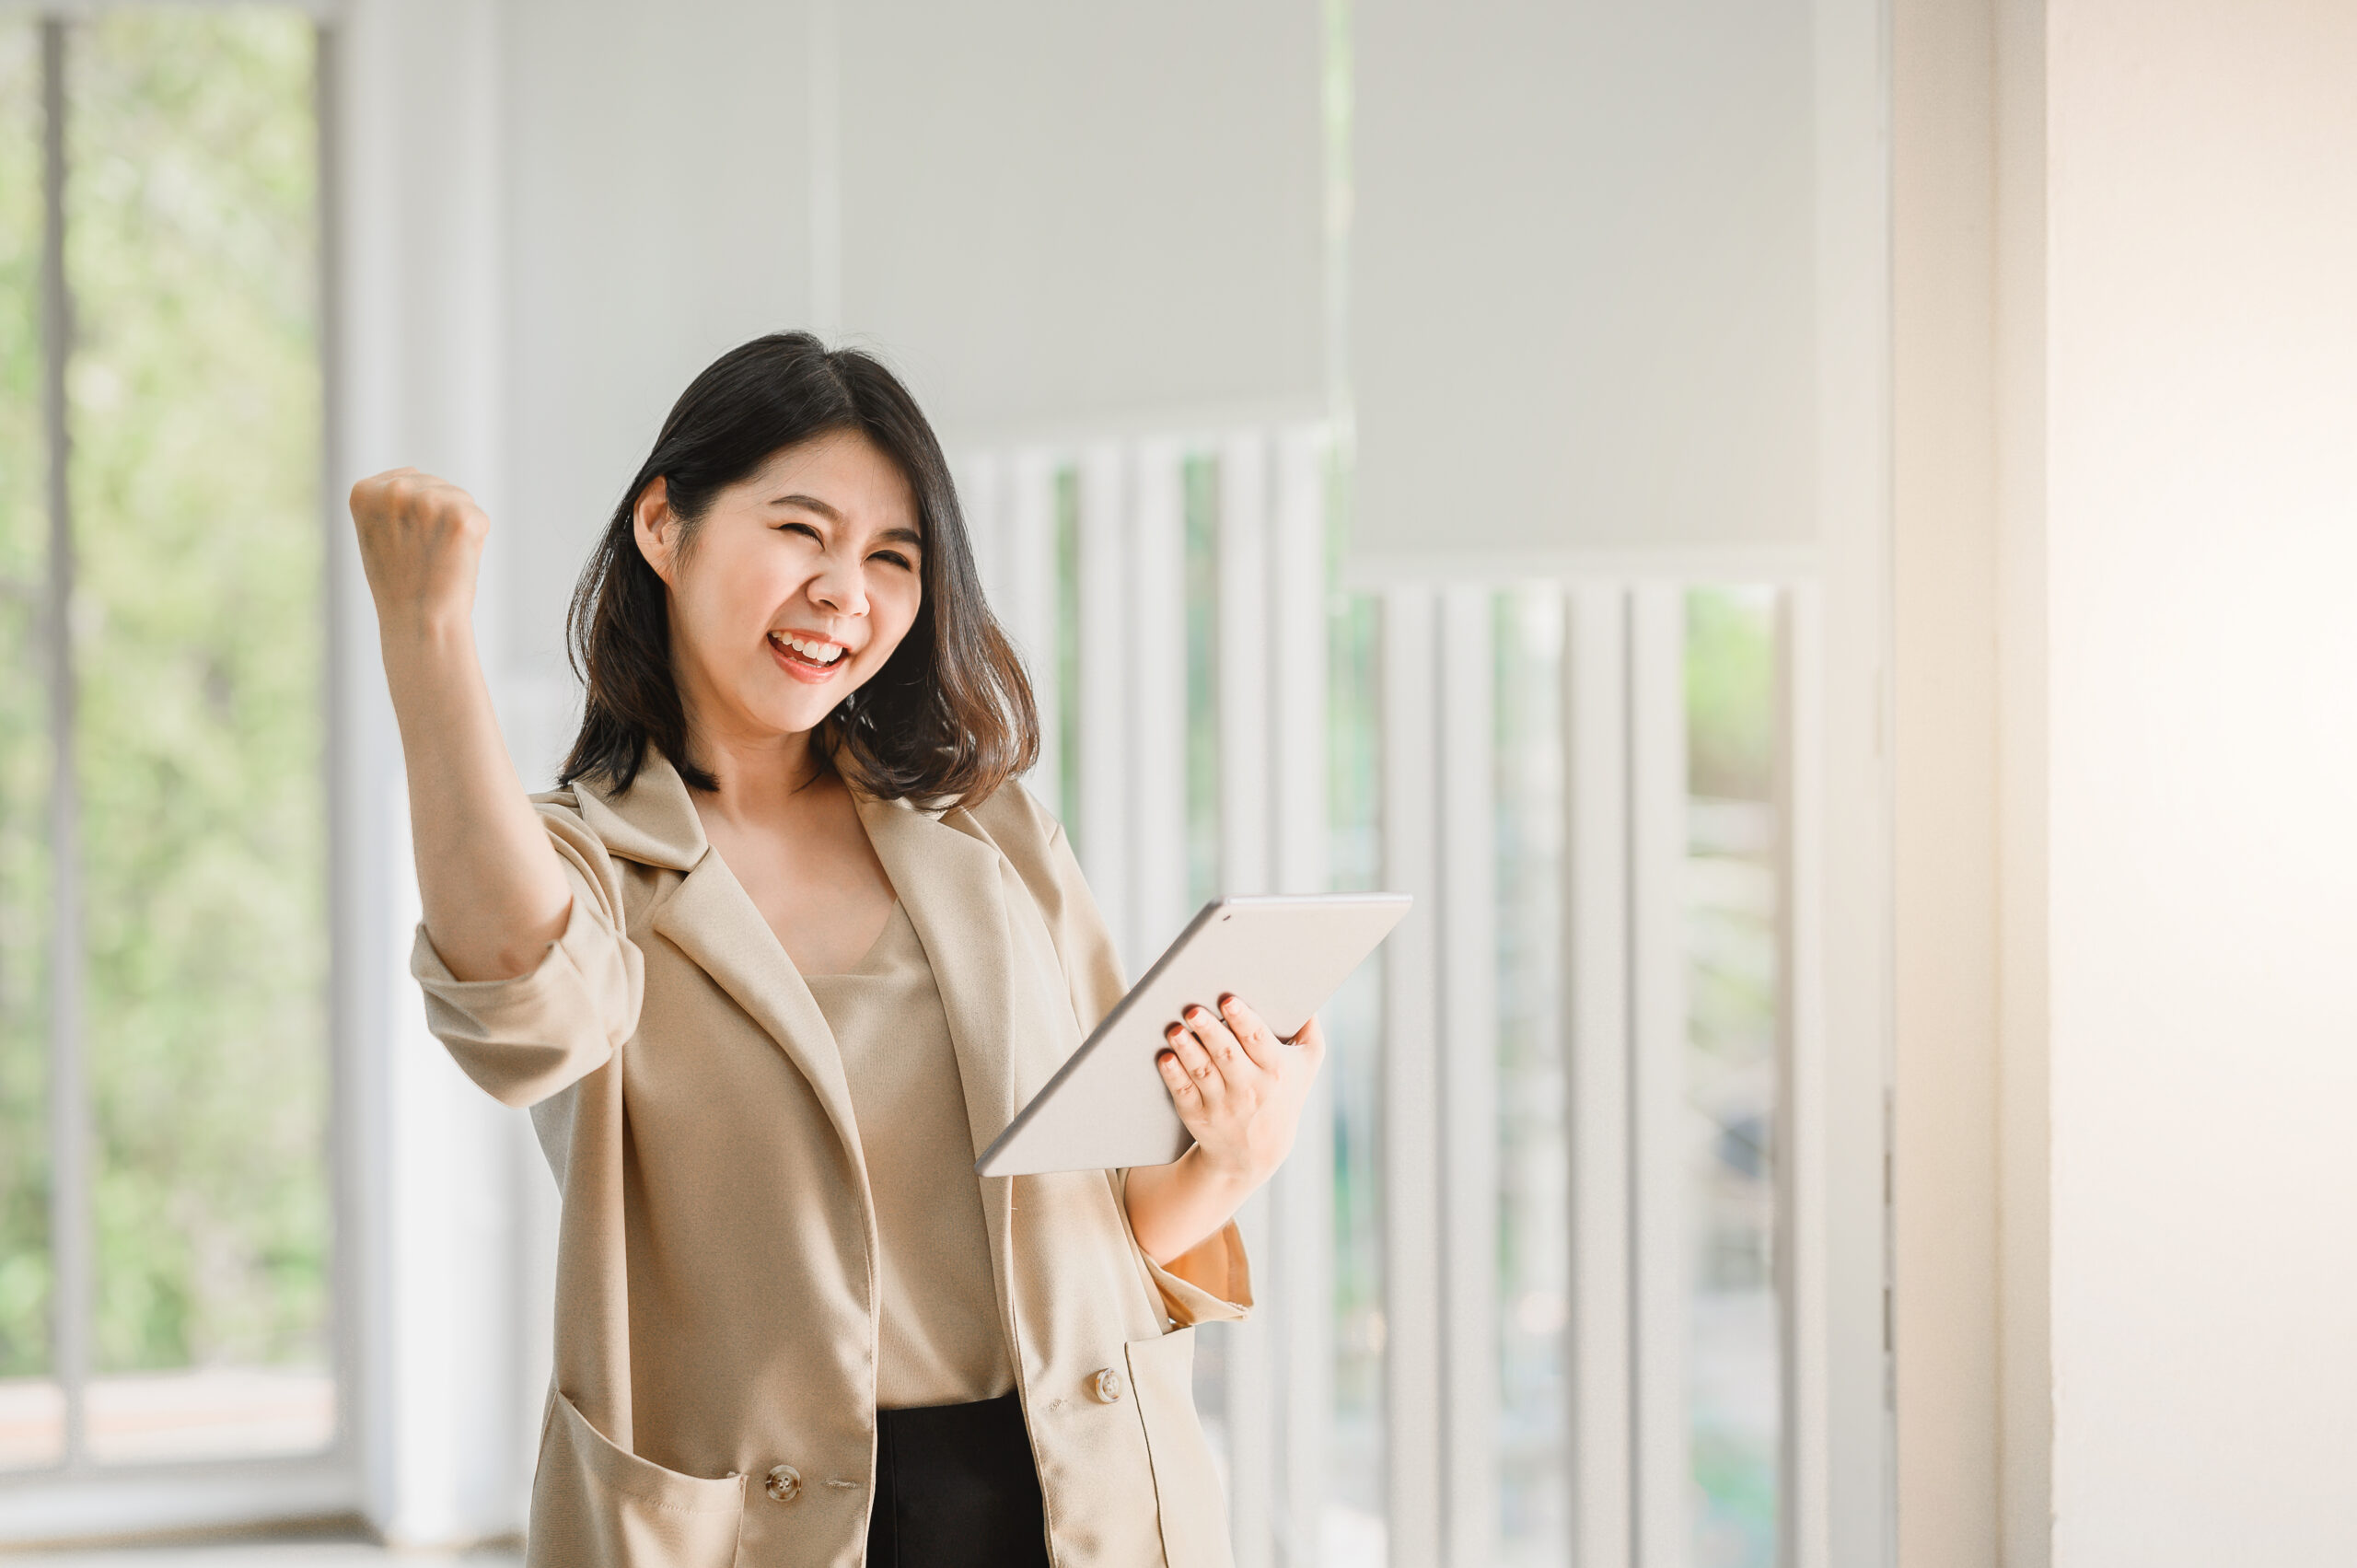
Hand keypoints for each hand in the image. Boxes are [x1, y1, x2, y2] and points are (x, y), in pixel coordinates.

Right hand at [350, 467, 490, 637]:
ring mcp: (429, 501)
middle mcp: (394, 490)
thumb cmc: (398, 584)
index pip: (407, 478)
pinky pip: (479, 517)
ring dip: (457, 526)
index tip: (405, 540)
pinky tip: (457, 559)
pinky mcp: (461, 516)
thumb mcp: (375, 534)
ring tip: (439, 558)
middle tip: (425, 554)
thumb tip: (412, 480)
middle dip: (438, 516)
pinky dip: (476, 538)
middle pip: (435, 485)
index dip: (414, 512)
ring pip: (459, 498)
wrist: (419, 621)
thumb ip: (388, 503)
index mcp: (363, 492)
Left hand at [1155, 995, 1326, 1187]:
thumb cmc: (1283, 1094)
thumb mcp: (1307, 1066)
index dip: (1243, 1020)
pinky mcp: (1199, 1118)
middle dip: (1209, 1030)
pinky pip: (1184, 1094)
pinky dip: (1174, 1076)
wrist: (1257, 1152)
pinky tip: (1165, 1057)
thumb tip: (1303, 989)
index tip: (1228, 1000)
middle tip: (1192, 1009)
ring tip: (1175, 1029)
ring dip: (1188, 1050)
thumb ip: (1309, 1029)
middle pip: (1227, 1054)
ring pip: (1203, 1073)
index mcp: (1276, 1070)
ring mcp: (1223, 1105)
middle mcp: (1250, 1089)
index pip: (1258, 1040)